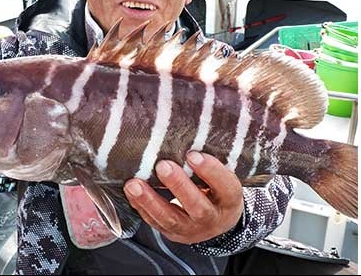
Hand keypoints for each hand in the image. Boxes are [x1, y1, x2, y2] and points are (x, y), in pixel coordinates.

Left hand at [124, 151, 243, 243]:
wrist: (217, 221)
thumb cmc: (218, 189)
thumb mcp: (224, 177)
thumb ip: (211, 160)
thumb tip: (191, 128)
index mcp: (230, 201)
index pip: (226, 187)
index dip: (211, 171)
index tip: (193, 154)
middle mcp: (212, 218)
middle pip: (197, 206)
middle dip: (178, 185)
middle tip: (162, 165)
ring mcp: (191, 229)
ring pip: (170, 218)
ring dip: (150, 200)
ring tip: (134, 184)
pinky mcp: (172, 233)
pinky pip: (155, 222)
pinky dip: (141, 206)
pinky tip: (131, 192)